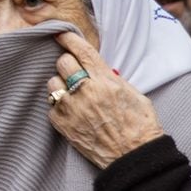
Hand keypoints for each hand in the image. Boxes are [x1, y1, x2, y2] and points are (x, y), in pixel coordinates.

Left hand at [46, 32, 164, 168]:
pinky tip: (72, 112)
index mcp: (106, 81)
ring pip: (52, 83)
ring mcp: (71, 108)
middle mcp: (85, 91)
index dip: (69, 39)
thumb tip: (98, 69)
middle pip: (63, 62)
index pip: (82, 51)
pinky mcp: (61, 124)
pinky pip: (51, 105)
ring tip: (73, 94)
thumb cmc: (139, 126)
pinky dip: (59, 106)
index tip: (60, 34)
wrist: (133, 156)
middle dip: (67, 64)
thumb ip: (112, 79)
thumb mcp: (133, 94)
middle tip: (74, 71)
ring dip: (60, 84)